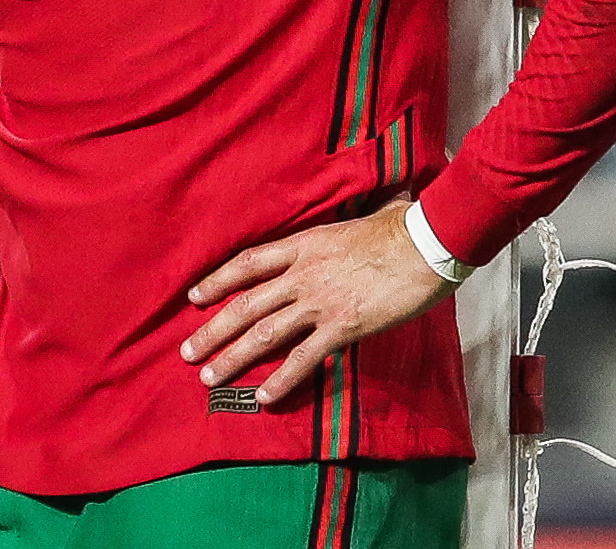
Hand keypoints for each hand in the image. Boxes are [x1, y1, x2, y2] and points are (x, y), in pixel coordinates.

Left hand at [180, 201, 452, 407]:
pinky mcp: (343, 326)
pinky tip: (263, 396)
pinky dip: (281, 379)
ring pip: (265, 333)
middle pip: (246, 303)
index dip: (218, 280)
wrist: (428, 242)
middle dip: (213, 329)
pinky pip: (304, 358)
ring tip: (209, 377)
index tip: (194, 296)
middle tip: (187, 351)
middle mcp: (304, 273)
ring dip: (233, 357)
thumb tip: (356, 219)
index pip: (250, 263)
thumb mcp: (359, 220)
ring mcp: (320, 301)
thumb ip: (344, 229)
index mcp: (305, 244)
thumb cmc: (401, 227)